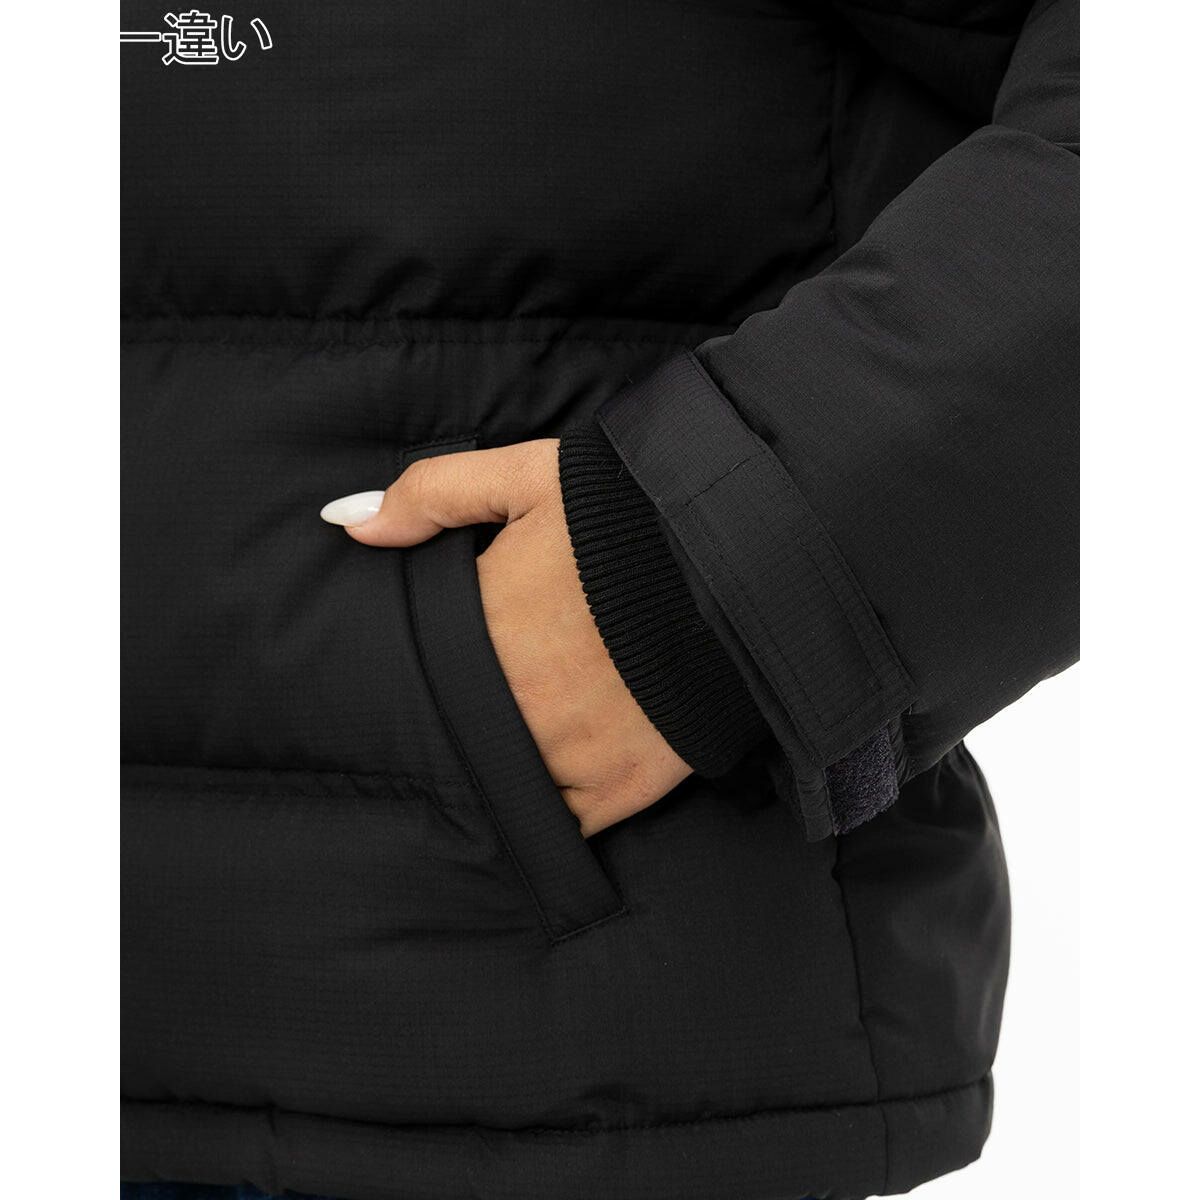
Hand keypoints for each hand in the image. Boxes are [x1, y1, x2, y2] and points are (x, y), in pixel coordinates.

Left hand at [322, 440, 690, 835]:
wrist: (744, 556)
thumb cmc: (630, 511)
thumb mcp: (528, 476)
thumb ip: (432, 495)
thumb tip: (349, 523)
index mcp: (484, 632)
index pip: (415, 675)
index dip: (413, 676)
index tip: (416, 672)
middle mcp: (519, 707)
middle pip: (456, 737)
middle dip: (455, 723)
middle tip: (468, 707)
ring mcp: (572, 755)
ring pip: (503, 785)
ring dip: (499, 768)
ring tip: (511, 742)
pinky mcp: (624, 786)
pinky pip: (563, 824)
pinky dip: (549, 808)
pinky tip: (547, 782)